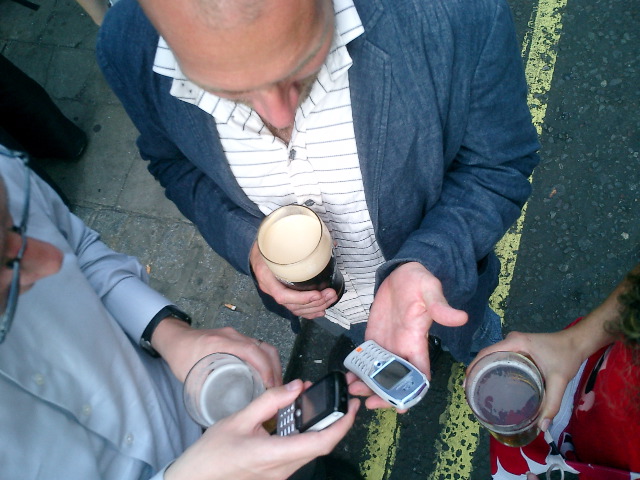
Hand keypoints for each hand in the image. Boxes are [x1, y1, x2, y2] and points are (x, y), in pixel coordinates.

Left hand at [151, 318, 281, 387]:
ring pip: (264, 347)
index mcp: (222, 342)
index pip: (252, 351)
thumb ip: (206, 390)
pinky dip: (266, 361)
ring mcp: (237, 336)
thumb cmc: (181, 357)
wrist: (175, 339)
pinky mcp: (238, 339)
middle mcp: (233, 336)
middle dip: (275, 369)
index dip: (266, 368)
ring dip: (273, 365)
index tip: (271, 386)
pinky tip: (266, 376)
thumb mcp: (191, 375)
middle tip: (277, 391)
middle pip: (264, 348)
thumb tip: (222, 412)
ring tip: (274, 386)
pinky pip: (258, 347)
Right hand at [165, 380, 360, 479]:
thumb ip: (270, 401)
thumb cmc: (212, 453)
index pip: (321, 442)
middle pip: (321, 446)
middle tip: (343, 401)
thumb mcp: (239, 419)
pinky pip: (298, 453)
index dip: (342, 425)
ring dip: (319, 427)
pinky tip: (297, 419)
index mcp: (275, 454)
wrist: (196, 479)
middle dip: (337, 422)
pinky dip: (304, 434)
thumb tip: (296, 386)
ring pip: (311, 450)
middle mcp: (283, 469)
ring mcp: (280, 474)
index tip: (351, 407)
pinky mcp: (276, 473)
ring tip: (316, 403)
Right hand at [249, 242, 337, 318]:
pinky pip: (295, 308)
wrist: (254, 251)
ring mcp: (276, 292)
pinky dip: (309, 312)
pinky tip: (320, 311)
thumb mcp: (272, 242)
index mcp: (266, 276)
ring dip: (315, 306)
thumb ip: (292, 244)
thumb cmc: (264, 246)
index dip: (301, 298)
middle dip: (315, 302)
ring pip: (296, 308)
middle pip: (293, 305)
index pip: (282, 295)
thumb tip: (321, 241)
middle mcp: (270, 288)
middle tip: (330, 294)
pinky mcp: (283, 293)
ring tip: (330, 299)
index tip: (317, 294)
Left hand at [359, 263, 466, 408]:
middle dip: (384, 394)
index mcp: (416, 341)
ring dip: (368, 385)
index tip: (402, 407)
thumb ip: (441, 306)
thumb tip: (460, 317)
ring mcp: (387, 344)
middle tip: (368, 403)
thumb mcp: (430, 289)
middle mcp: (402, 348)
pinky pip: (366, 358)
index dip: (413, 392)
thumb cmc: (419, 280)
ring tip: (353, 391)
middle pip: (395, 379)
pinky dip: (358, 369)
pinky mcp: (374, 336)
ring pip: (378, 372)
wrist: (402, 272)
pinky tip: (347, 377)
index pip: (419, 374)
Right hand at [467, 330, 583, 430]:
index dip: (473, 367)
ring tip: (478, 388)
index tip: (466, 384)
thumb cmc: (566, 356)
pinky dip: (493, 366)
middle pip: (486, 354)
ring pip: (492, 355)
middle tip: (470, 392)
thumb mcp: (559, 381)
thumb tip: (542, 427)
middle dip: (476, 371)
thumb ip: (551, 404)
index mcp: (516, 343)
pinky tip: (493, 381)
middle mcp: (511, 340)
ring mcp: (514, 342)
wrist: (577, 342)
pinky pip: (500, 356)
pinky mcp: (518, 347)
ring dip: (483, 369)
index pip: (487, 352)